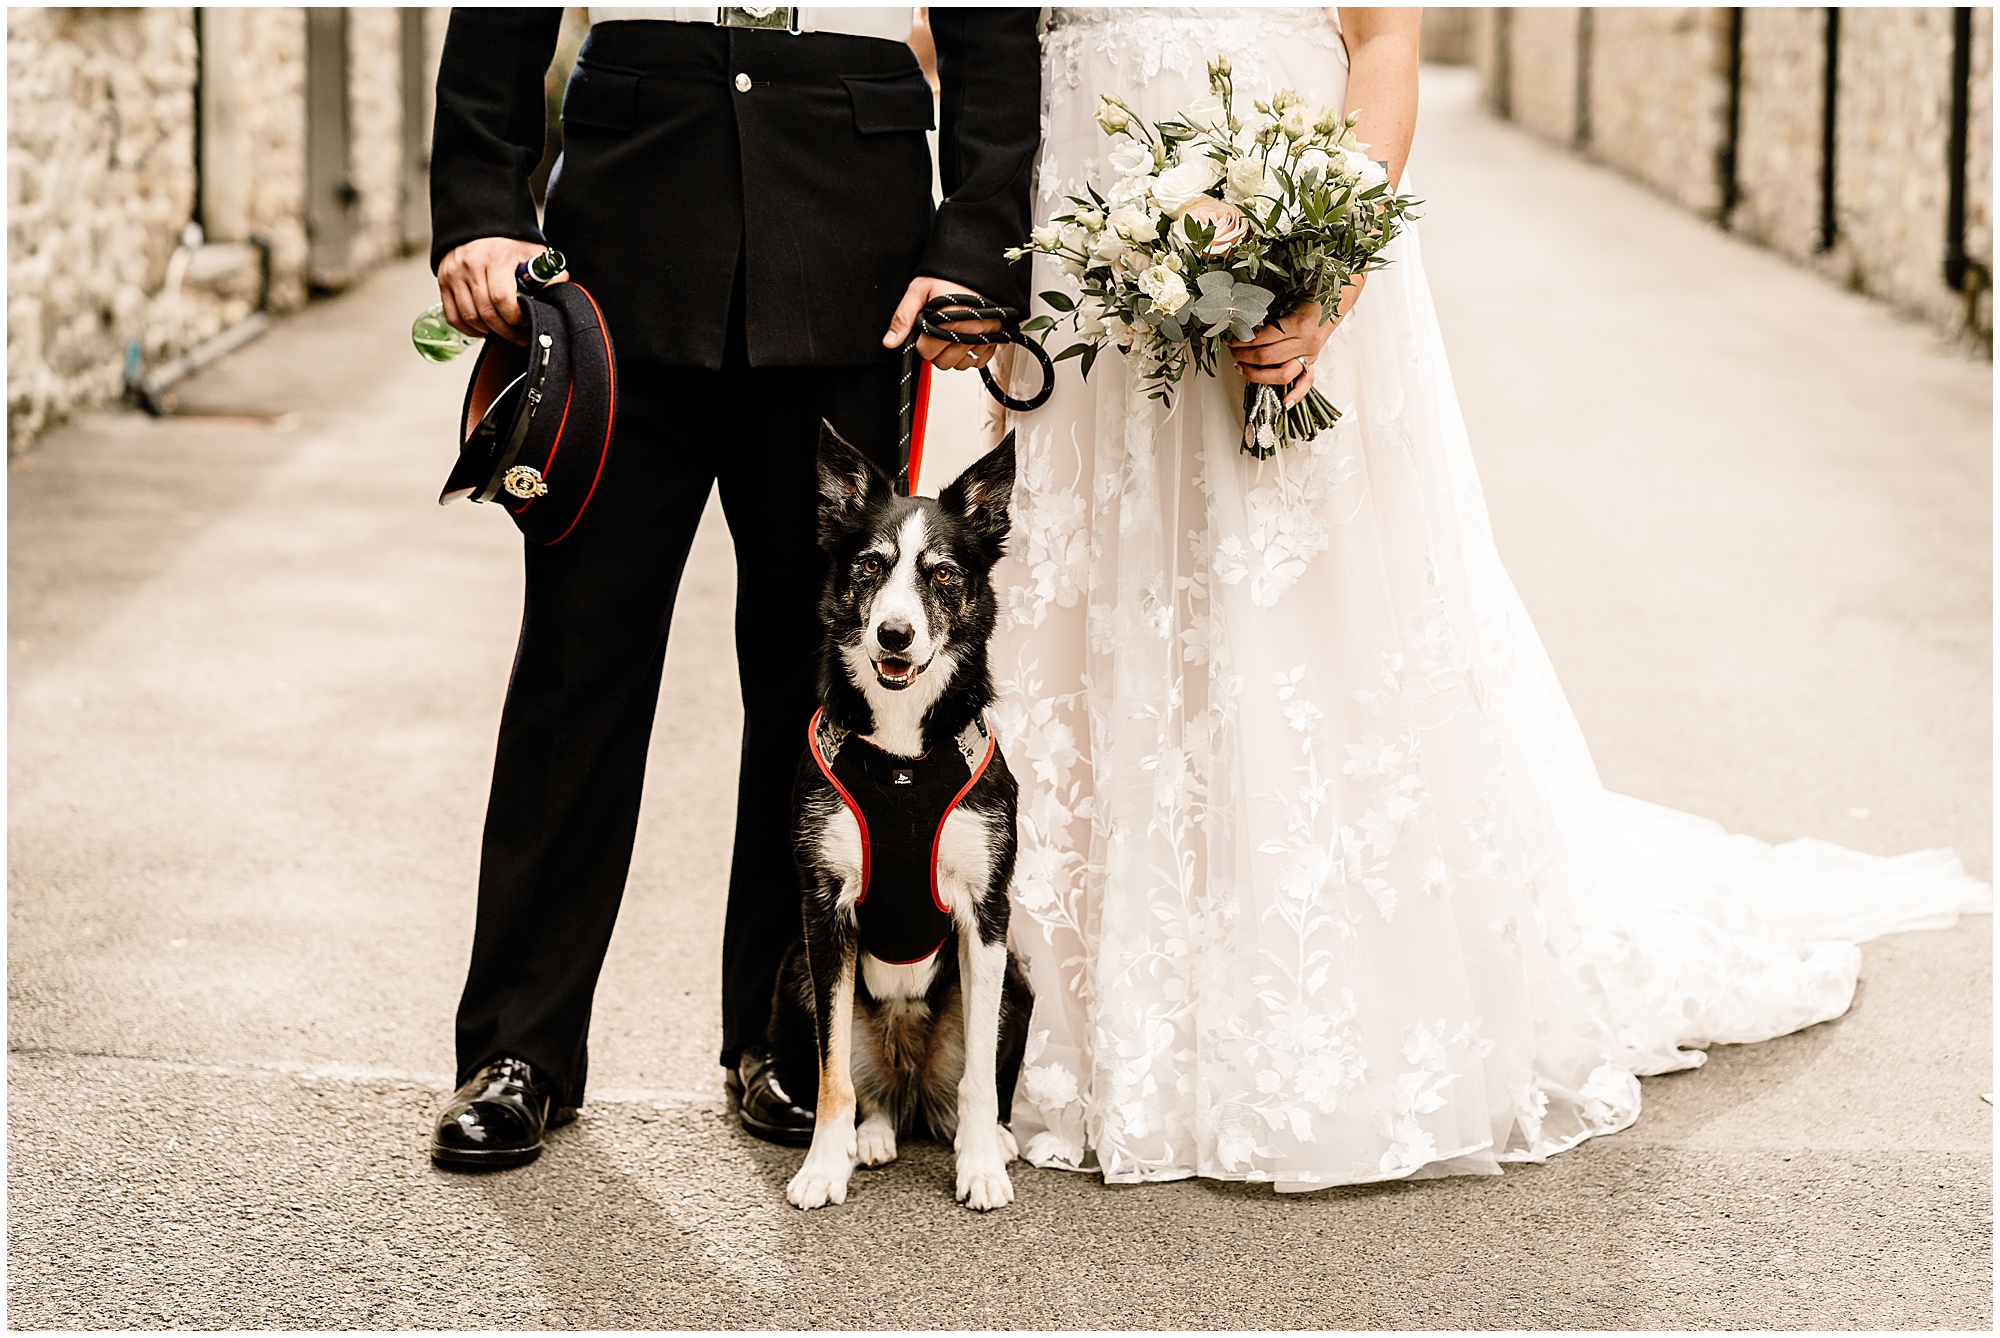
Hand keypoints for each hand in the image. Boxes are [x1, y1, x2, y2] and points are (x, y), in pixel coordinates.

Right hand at [437, 238, 563, 345]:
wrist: (479, 226)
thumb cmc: (508, 244)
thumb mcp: (533, 252)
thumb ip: (549, 274)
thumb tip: (562, 291)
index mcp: (495, 258)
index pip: (502, 299)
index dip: (517, 318)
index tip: (526, 321)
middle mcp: (471, 265)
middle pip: (486, 313)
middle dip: (506, 331)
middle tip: (519, 335)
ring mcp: (454, 274)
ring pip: (469, 318)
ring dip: (488, 332)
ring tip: (503, 332)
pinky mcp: (444, 282)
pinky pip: (454, 317)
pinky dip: (469, 329)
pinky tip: (484, 329)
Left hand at [883, 276, 1002, 370]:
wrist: (979, 266)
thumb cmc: (951, 275)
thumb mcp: (920, 290)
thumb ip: (904, 317)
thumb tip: (890, 342)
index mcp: (949, 319)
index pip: (926, 351)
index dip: (920, 340)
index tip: (925, 328)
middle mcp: (970, 330)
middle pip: (942, 362)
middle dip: (935, 349)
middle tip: (937, 330)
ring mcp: (985, 336)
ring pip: (960, 365)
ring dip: (953, 354)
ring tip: (952, 333)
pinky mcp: (995, 339)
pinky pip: (978, 362)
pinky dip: (970, 354)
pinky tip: (966, 338)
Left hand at [1229, 300, 1336, 408]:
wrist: (1335, 298)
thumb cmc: (1310, 294)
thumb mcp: (1287, 297)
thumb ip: (1267, 312)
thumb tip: (1240, 322)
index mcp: (1297, 324)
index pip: (1262, 339)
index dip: (1242, 340)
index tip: (1229, 338)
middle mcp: (1305, 343)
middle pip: (1267, 357)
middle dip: (1243, 356)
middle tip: (1231, 351)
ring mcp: (1310, 355)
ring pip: (1282, 374)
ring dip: (1257, 375)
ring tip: (1240, 368)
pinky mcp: (1314, 362)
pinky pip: (1306, 383)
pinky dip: (1296, 395)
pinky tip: (1284, 404)